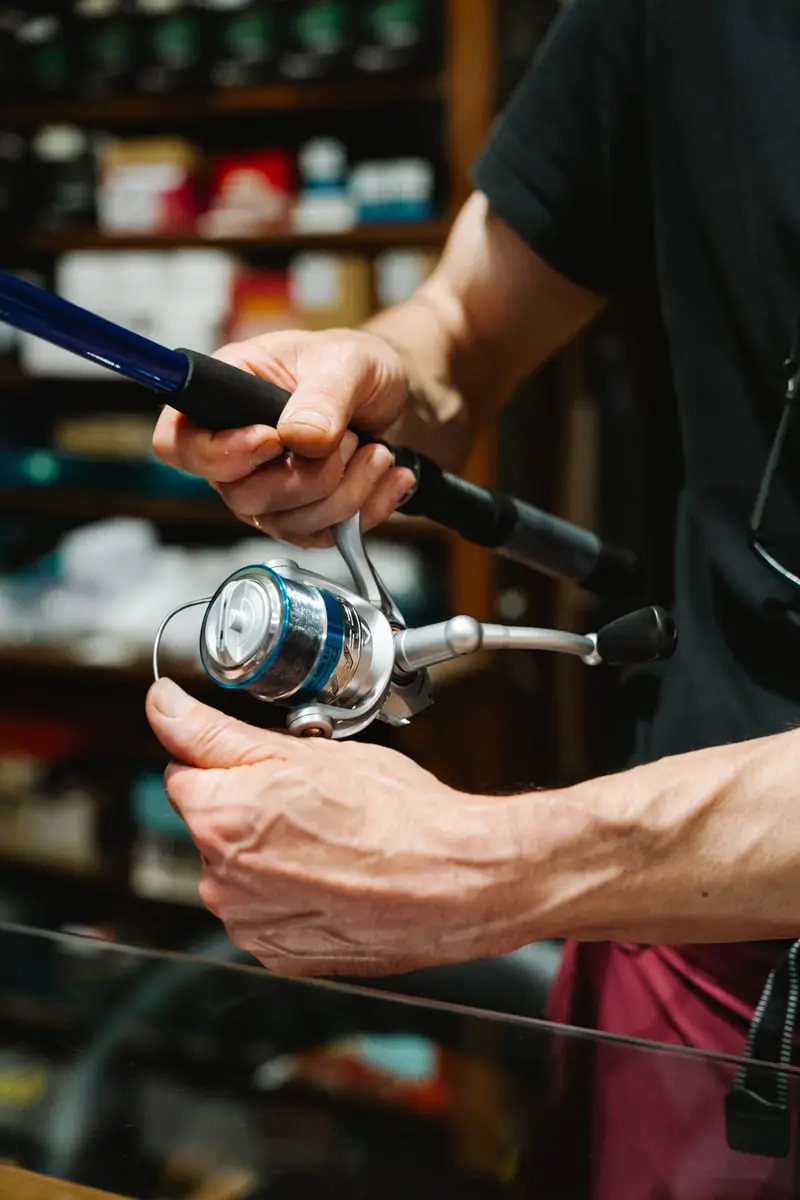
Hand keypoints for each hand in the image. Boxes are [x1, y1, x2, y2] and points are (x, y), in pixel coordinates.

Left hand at [146, 678, 525, 977]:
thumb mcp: (302, 748)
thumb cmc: (394, 814)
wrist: (457, 879)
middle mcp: (220, 881)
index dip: (232, 760)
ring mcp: (250, 924)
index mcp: (217, 818)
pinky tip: (336, 876)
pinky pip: (268, 911)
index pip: (184, 771)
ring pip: (240, 869)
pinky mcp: (280, 956)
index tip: (273, 764)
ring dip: (270, 853)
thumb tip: (162, 705)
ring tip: (334, 840)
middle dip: (250, 806)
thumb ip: (212, 730)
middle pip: (212, 822)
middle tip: (315, 800)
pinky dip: (292, 894)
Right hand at [152, 329, 416, 547]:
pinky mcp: (302, 519)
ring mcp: (266, 492)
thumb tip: (301, 438)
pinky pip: (324, 536)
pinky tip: (389, 476)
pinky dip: (367, 509)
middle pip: (241, 495)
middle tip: (349, 437)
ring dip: (345, 491)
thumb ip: (323, 395)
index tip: (272, 440)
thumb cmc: (355, 367)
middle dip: (309, 474)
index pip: (177, 442)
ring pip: (287, 522)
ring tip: (377, 451)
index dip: (218, 454)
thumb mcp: (346, 360)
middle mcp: (235, 451)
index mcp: (225, 397)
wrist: (393, 398)